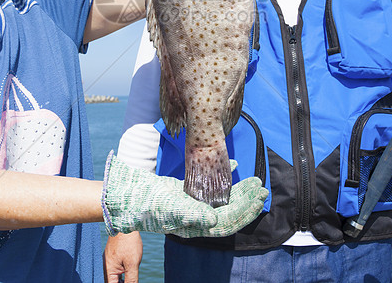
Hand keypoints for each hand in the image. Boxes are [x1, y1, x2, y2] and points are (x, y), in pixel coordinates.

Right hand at [101, 152, 266, 237]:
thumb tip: (214, 219)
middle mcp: (198, 219)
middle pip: (229, 212)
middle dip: (247, 201)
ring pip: (223, 201)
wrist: (129, 196)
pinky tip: (232, 166)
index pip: (228, 222)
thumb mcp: (170, 209)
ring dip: (239, 192)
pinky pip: (210, 188)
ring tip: (253, 182)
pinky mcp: (187, 193)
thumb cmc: (148, 205)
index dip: (244, 211)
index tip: (258, 199)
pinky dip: (222, 178)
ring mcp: (193, 206)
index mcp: (196, 226)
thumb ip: (192, 214)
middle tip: (261, 188)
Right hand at [103, 232, 142, 282]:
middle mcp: (106, 266)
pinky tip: (127, 272)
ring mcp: (108, 260)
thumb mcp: (133, 264)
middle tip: (131, 281)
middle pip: (111, 282)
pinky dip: (120, 274)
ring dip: (120, 280)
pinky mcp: (112, 255)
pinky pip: (114, 269)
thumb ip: (131, 280)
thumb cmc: (128, 243)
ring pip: (113, 276)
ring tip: (129, 279)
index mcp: (108, 271)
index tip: (129, 282)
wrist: (125, 223)